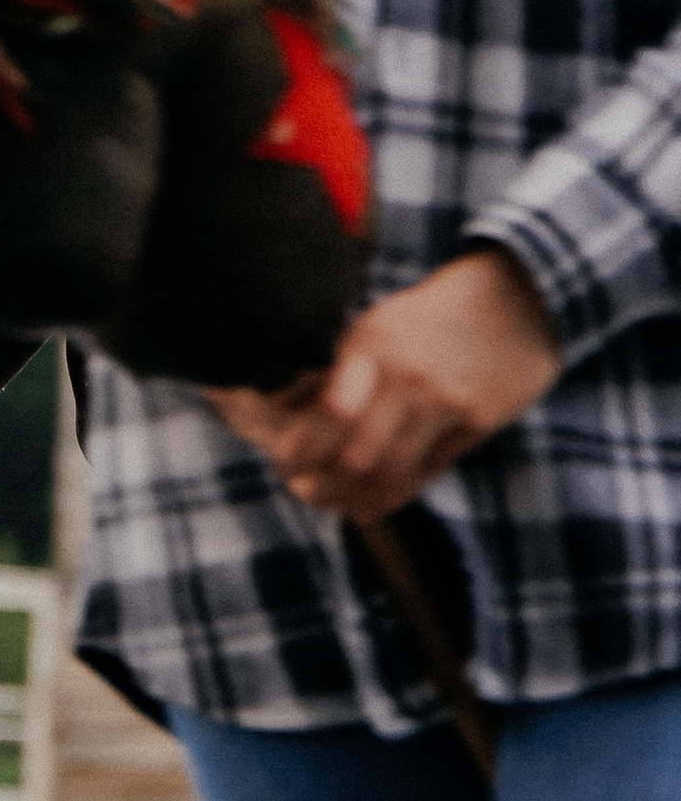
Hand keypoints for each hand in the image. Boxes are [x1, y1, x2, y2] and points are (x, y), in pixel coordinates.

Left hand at [204, 248, 559, 522]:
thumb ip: (347, 372)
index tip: (283, 465)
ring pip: (390, 473)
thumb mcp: (381, 326)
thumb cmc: (433, 316)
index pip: (330, 413)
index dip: (300, 450)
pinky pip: (426, 472)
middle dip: (322, 485)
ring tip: (334, 504)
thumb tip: (300, 424)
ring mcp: (446, 402)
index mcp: (374, 345)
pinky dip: (393, 495)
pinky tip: (370, 504)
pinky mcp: (477, 422)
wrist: (518, 297)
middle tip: (304, 493)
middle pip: (356, 455)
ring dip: (354, 499)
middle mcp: (409, 376)